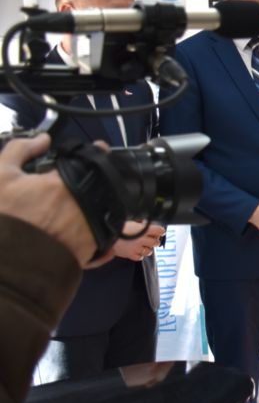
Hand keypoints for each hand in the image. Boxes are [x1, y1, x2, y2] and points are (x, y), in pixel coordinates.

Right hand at [0, 133, 95, 265]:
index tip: (99, 151)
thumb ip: (20, 150)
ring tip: (81, 208)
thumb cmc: (5, 220)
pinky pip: (104, 240)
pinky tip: (89, 230)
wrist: (6, 262)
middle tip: (81, 185)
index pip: (92, 163)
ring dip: (99, 207)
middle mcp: (85, 207)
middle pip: (102, 188)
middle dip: (96, 183)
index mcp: (65, 185)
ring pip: (105, 212)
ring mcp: (90, 230)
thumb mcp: (1, 176)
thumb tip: (42, 139)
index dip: (95, 155)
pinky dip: (100, 234)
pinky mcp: (90, 252)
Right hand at [113, 222, 165, 261]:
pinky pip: (140, 257)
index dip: (160, 231)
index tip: (159, 231)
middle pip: (156, 242)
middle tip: (151, 239)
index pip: (159, 231)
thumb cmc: (118, 226)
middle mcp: (142, 239)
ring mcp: (137, 248)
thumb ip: (140, 223)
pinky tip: (137, 251)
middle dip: (155, 240)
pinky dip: (140, 255)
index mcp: (144, 229)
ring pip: (149, 251)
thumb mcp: (131, 221)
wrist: (106, 234)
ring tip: (143, 245)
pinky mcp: (130, 255)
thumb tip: (144, 222)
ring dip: (148, 248)